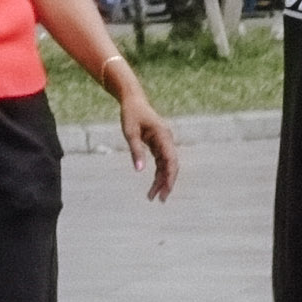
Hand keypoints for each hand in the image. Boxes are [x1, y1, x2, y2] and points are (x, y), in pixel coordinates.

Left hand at [110, 81, 180, 202]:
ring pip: (166, 166)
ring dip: (161, 181)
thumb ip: (135, 151)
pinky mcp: (159, 145)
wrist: (133, 101)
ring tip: (152, 197)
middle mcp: (167, 140)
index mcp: (163, 135)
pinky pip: (161, 163)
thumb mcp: (130, 132)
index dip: (169, 177)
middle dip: (167, 183)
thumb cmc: (130, 114)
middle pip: (171, 166)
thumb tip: (139, 170)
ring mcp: (164, 143)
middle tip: (160, 200)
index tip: (165, 191)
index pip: (171, 160)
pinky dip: (158, 174)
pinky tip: (153, 186)